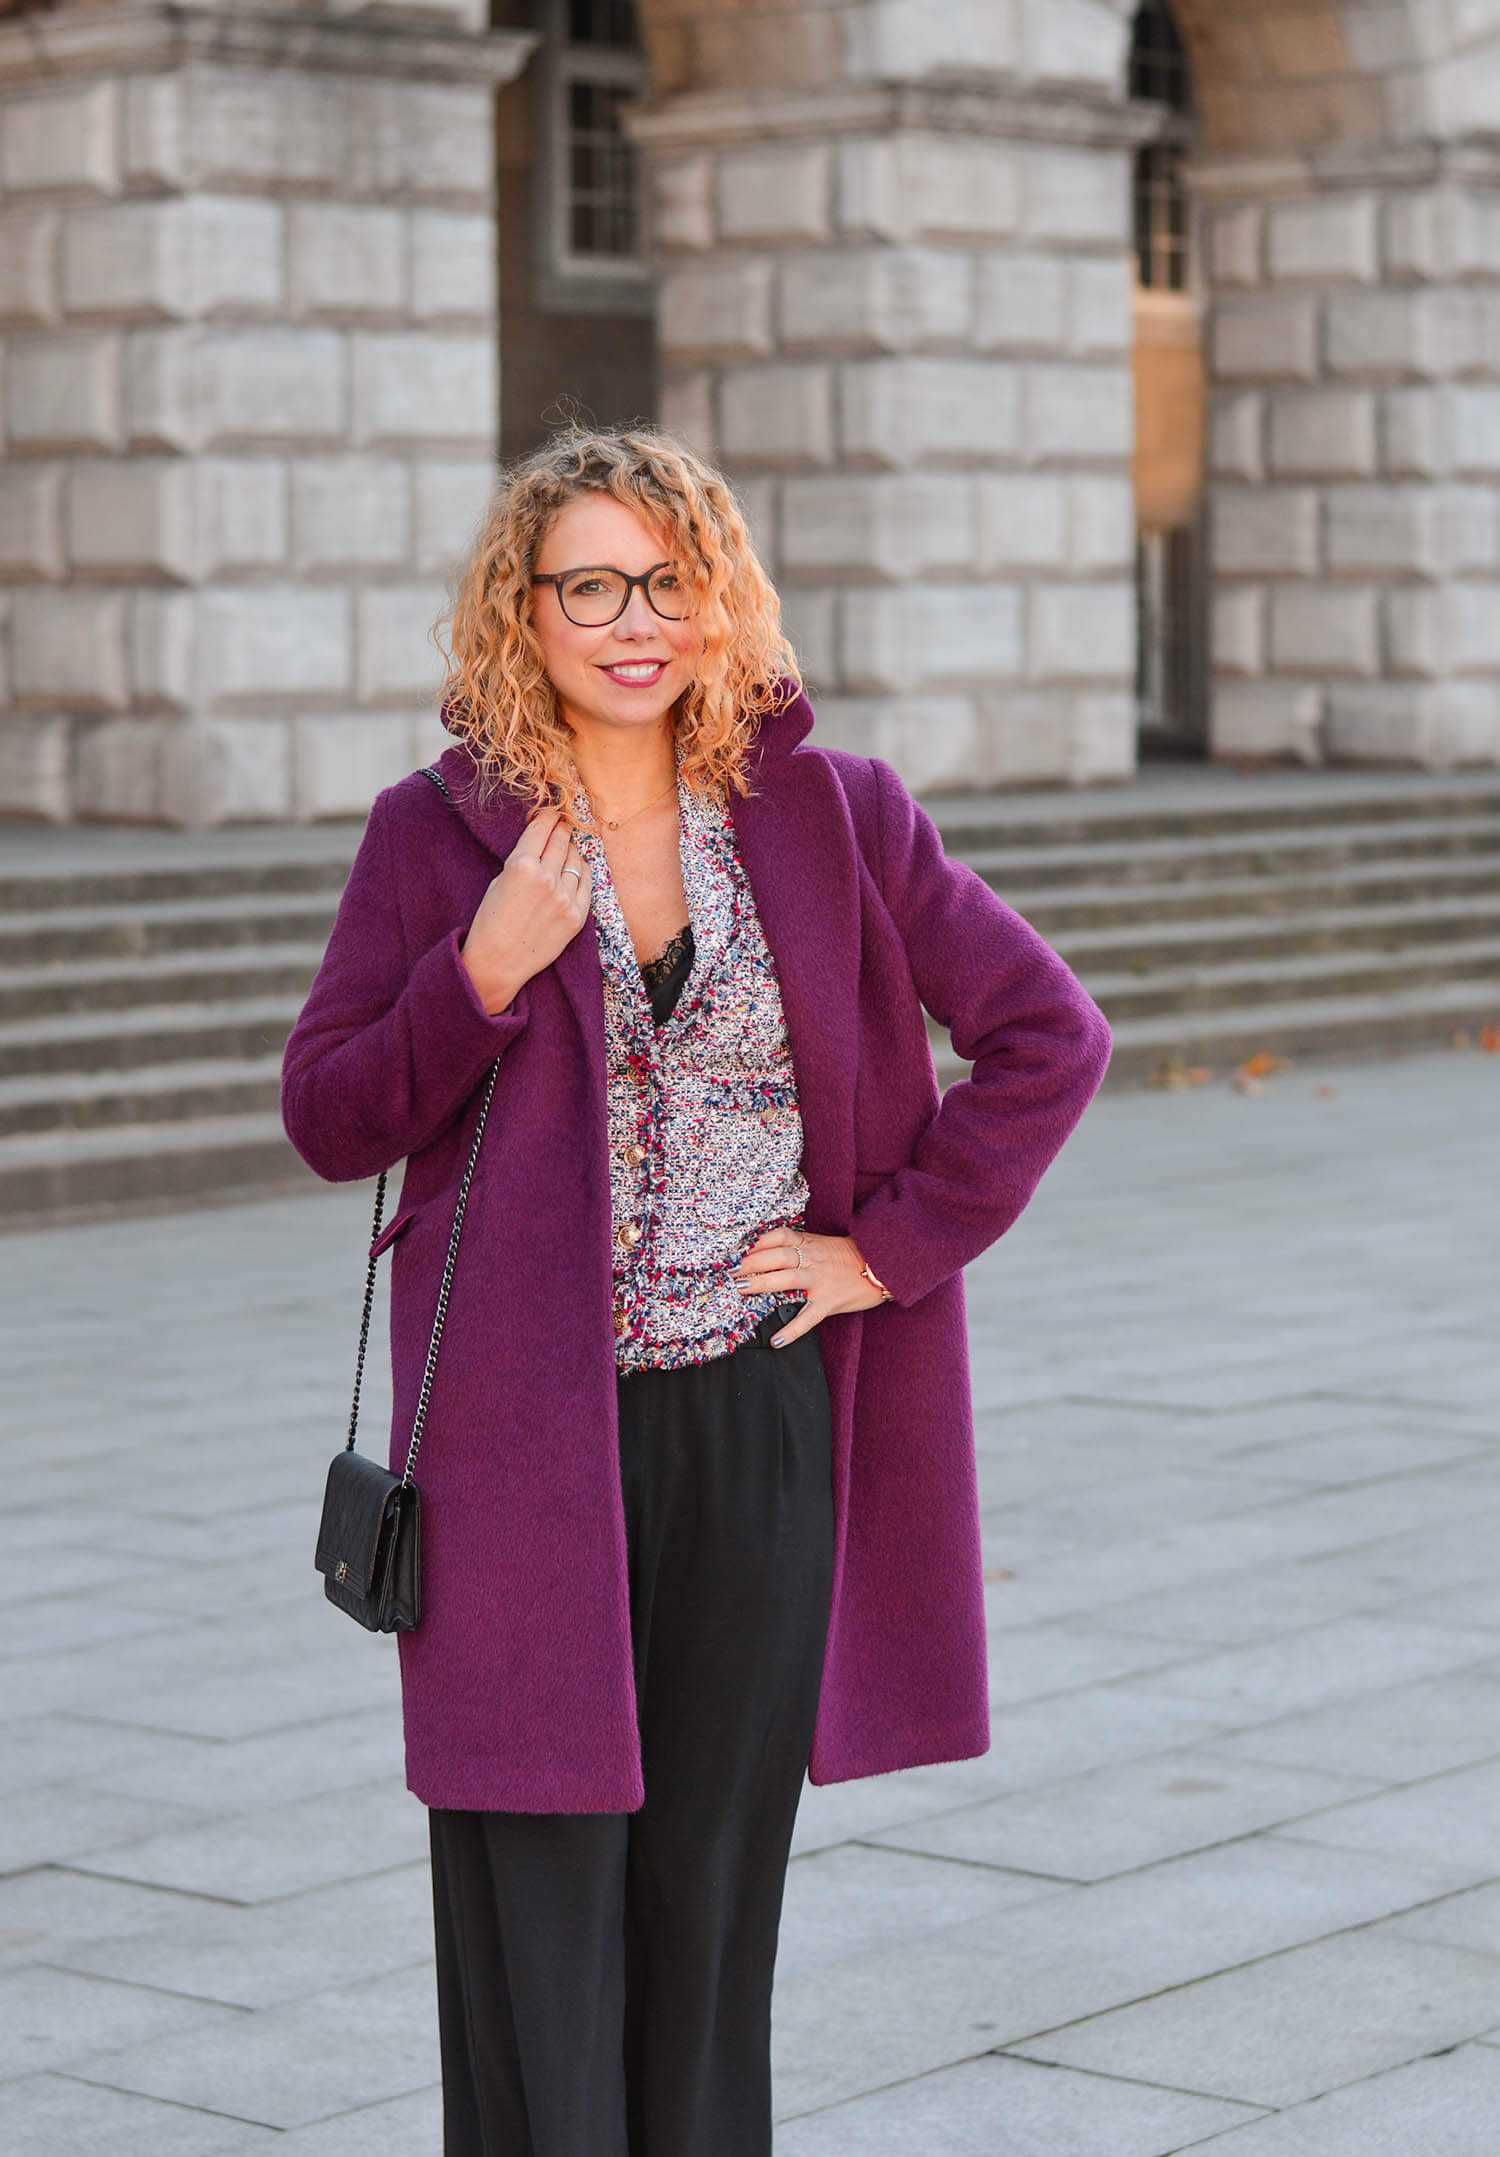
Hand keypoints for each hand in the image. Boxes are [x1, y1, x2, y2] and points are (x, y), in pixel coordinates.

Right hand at [460, 805, 592, 1013]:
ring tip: (567, 848)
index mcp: (520, 865)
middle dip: (562, 829)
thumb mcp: (500, 880)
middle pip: (562, 841)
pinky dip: (582, 872)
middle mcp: (545, 878)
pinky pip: (587, 882)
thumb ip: (524, 859)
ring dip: (572, 851)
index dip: (549, 816)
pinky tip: (577, 868)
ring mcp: (564, 898)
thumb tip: (545, 840)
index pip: (542, 828)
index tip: (554, 811)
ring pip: (576, 860)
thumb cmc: (492, 921)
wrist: (498, 962)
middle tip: (565, 822)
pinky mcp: (576, 916)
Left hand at [731, 1228, 887, 1346]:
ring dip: (761, 1283)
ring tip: (740, 1290)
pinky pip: (808, 1317)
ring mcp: (820, 1281)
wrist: (883, 1266)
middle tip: (730, 1271)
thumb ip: (799, 1248)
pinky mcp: (829, 1302)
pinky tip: (777, 1341)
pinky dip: (792, 1330)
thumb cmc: (849, 1257)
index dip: (757, 1242)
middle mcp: (812, 1260)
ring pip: (786, 1279)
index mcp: (809, 1244)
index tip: (739, 1250)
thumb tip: (770, 1254)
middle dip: (751, 1263)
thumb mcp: (822, 1245)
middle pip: (776, 1256)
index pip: (778, 1236)